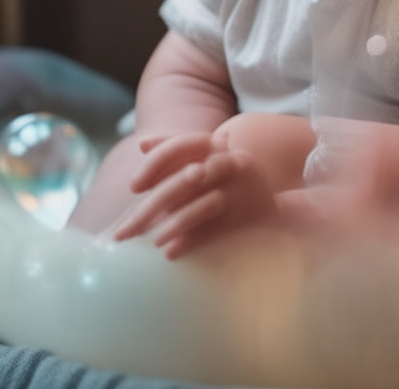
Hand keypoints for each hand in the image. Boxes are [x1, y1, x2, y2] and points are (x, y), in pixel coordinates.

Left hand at [112, 131, 277, 258]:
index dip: (156, 164)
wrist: (274, 195)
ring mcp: (242, 189)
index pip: (183, 145)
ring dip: (174, 225)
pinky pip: (217, 228)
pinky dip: (192, 240)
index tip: (133, 187)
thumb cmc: (229, 177)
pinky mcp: (251, 214)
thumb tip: (142, 145)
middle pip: (184, 181)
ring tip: (154, 242)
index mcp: (217, 145)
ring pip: (203, 205)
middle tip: (124, 232)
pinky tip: (172, 252)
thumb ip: (176, 152)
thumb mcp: (207, 158)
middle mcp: (231, 162)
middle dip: (151, 207)